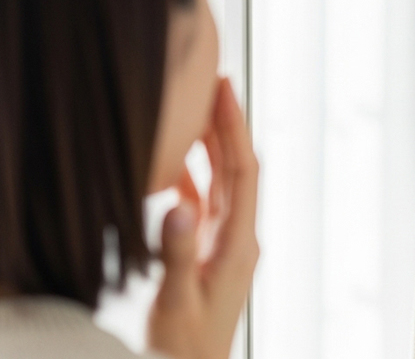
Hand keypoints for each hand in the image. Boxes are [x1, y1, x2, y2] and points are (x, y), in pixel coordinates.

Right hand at [148, 78, 259, 358]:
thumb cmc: (186, 345)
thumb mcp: (177, 299)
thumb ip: (176, 253)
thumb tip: (177, 205)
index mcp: (238, 242)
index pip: (242, 170)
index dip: (234, 126)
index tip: (223, 89)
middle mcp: (237, 235)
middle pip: (234, 167)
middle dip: (225, 125)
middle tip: (211, 82)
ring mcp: (224, 242)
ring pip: (219, 182)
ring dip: (208, 147)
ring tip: (192, 110)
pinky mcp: (207, 251)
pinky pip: (202, 203)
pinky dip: (189, 178)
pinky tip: (172, 165)